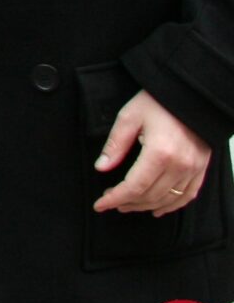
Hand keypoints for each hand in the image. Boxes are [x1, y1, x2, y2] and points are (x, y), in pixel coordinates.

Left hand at [94, 90, 214, 215]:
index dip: (115, 198)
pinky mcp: (201, 168)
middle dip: (128, 203)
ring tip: (128, 205)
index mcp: (159, 152)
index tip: (100, 204)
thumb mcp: (129, 117)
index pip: (134, 186)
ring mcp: (193, 169)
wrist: (190, 95)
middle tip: (111, 201)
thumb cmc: (158, 102)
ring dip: (146, 206)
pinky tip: (158, 208)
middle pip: (150, 196)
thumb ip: (115, 144)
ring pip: (168, 199)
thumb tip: (101, 167)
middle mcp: (179, 165)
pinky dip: (172, 205)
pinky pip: (188, 195)